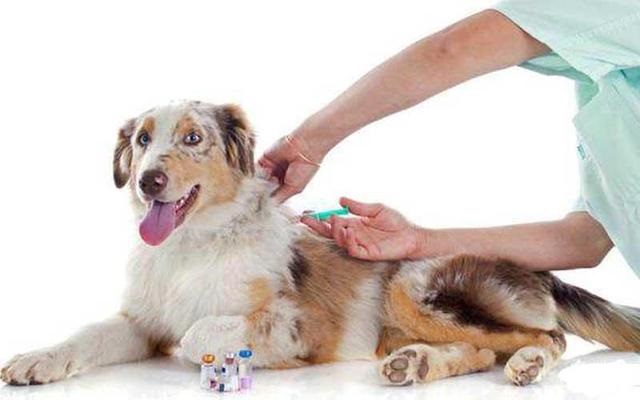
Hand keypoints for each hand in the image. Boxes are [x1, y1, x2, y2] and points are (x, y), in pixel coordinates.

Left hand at [258, 134, 323, 202]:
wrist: (305, 147)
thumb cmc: (306, 168)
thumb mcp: (294, 188)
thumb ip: (281, 196)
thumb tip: (269, 206)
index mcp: (287, 185)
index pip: (274, 196)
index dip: (268, 202)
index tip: (261, 209)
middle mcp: (278, 177)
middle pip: (265, 188)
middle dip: (261, 194)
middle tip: (256, 202)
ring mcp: (270, 168)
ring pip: (259, 180)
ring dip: (258, 186)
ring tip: (258, 192)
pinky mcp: (264, 159)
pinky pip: (256, 169)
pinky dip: (254, 176)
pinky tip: (255, 182)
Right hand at [301, 197, 423, 260]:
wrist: (412, 236)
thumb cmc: (396, 222)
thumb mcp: (376, 209)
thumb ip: (358, 206)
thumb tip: (340, 200)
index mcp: (354, 224)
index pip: (332, 222)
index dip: (319, 218)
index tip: (307, 212)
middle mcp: (354, 235)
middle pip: (330, 232)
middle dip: (317, 226)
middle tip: (305, 219)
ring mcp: (359, 245)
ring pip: (339, 241)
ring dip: (335, 231)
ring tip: (336, 221)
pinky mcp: (367, 254)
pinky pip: (353, 249)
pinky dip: (349, 240)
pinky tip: (350, 231)